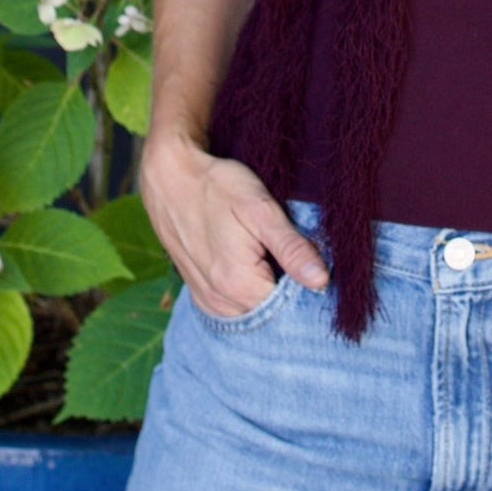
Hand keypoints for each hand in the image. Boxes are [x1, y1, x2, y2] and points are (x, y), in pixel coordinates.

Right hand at [139, 132, 329, 317]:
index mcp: (239, 285)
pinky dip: (248, 293)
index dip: (307, 287)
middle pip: (271, 313)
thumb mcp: (260, 210)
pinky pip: (234, 307)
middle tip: (291, 253)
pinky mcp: (200, 294)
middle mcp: (221, 302)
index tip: (312, 261)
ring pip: (253, 311)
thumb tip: (322, 282)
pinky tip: (252, 265)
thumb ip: (292, 249)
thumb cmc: (217, 187)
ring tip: (269, 255)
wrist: (169, 178)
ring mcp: (207, 301)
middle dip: (288, 290)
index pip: (291, 308)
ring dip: (267, 291)